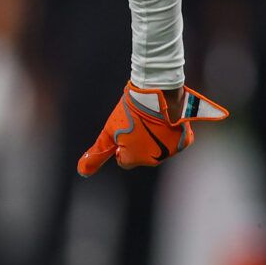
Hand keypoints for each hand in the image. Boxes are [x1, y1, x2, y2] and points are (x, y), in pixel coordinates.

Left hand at [78, 82, 221, 175]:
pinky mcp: (183, 142)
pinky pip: (175, 141)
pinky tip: (166, 121)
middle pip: (143, 154)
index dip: (122, 145)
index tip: (125, 130)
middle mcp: (153, 160)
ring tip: (152, 119)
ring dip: (156, 137)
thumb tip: (82, 172)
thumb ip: (97, 154)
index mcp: (133, 160)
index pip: (124, 160)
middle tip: (139, 122)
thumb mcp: (109, 132)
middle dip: (140, 142)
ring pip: (160, 148)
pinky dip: (171, 133)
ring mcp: (169, 151)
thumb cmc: (129, 111)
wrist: (157, 92)